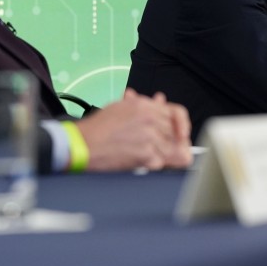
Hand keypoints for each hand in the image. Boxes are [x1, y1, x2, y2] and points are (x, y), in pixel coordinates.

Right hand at [75, 89, 192, 171]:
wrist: (83, 144)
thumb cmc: (97, 128)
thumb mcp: (120, 108)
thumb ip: (142, 103)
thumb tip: (159, 99)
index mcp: (144, 106)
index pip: (176, 113)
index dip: (183, 125)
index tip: (183, 134)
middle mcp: (149, 119)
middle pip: (177, 133)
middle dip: (177, 144)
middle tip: (173, 151)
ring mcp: (149, 137)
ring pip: (174, 150)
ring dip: (169, 157)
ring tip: (161, 160)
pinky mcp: (144, 154)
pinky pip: (161, 163)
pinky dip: (156, 166)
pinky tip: (147, 164)